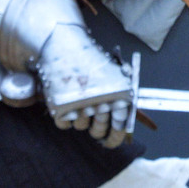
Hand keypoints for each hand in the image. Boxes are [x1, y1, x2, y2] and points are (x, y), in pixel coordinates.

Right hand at [36, 22, 133, 147]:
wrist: (64, 45)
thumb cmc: (91, 59)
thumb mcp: (114, 73)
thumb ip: (123, 94)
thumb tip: (130, 117)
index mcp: (117, 95)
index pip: (119, 127)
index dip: (115, 138)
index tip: (109, 142)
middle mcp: (99, 102)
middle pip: (98, 130)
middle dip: (96, 128)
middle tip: (93, 117)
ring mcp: (78, 106)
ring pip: (80, 126)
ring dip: (80, 117)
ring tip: (78, 99)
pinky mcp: (59, 107)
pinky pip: (64, 124)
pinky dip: (64, 116)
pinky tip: (66, 102)